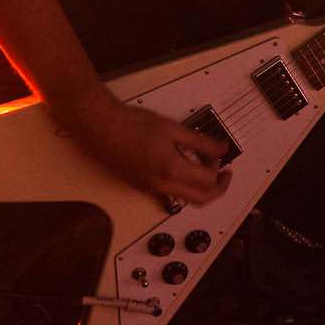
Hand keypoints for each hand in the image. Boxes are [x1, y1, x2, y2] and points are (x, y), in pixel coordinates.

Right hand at [61, 95, 229, 205]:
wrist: (100, 126)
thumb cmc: (130, 124)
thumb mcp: (172, 128)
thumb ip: (200, 142)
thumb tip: (219, 149)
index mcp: (171, 170)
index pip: (207, 180)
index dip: (218, 168)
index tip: (220, 157)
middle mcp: (160, 185)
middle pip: (200, 199)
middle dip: (217, 189)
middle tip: (224, 175)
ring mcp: (149, 189)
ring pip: (184, 199)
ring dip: (199, 189)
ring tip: (203, 169)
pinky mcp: (140, 186)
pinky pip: (168, 193)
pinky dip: (181, 185)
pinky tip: (181, 166)